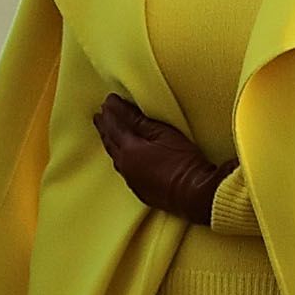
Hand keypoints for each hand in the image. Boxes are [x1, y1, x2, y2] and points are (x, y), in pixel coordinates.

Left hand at [93, 95, 231, 225]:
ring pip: (115, 158)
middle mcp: (125, 166)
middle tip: (99, 116)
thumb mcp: (162, 133)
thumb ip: (138, 120)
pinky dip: (120, 159)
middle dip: (105, 127)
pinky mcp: (141, 191)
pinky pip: (124, 171)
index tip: (108, 100)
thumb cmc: (182, 161)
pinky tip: (123, 158)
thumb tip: (118, 107)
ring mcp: (132, 180)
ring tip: (108, 134)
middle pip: (110, 142)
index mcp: (128, 150)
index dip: (111, 111)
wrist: (195, 194)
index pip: (115, 125)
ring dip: (110, 143)